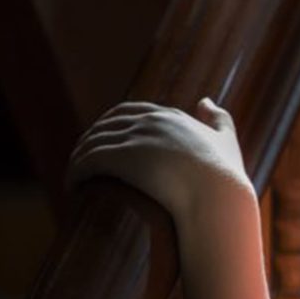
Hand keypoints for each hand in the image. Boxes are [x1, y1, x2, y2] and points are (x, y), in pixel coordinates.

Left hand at [65, 97, 256, 225]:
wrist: (218, 197)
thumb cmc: (224, 178)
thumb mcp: (226, 141)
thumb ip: (218, 119)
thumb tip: (204, 101)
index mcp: (172, 116)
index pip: (130, 111)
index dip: (113, 125)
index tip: (104, 142)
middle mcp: (151, 121)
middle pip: (106, 125)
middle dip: (90, 140)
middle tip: (81, 162)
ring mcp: (136, 137)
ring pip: (93, 143)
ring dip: (78, 159)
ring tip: (74, 179)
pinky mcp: (121, 158)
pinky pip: (86, 162)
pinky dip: (75, 174)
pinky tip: (73, 188)